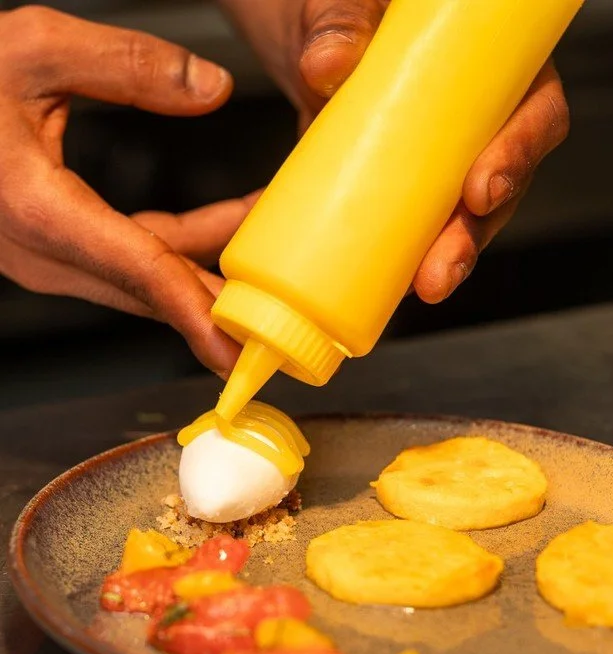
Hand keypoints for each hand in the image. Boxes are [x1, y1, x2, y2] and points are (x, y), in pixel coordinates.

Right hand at [0, 5, 255, 378]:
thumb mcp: (30, 48)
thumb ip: (124, 65)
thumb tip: (211, 88)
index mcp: (41, 211)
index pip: (141, 271)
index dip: (195, 311)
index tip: (235, 349)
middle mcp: (47, 254)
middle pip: (154, 292)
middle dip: (222, 306)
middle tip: (286, 317)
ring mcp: (50, 260)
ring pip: (147, 283)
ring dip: (209, 276)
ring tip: (275, 261)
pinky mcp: (57, 251)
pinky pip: (132, 265)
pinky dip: (181, 255)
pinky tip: (225, 230)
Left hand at [222, 0, 568, 302]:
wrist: (309, 36)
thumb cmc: (347, 6)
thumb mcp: (346, 1)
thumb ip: (339, 20)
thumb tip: (327, 64)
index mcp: (493, 64)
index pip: (533, 109)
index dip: (519, 153)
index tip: (480, 187)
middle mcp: (480, 119)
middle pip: (503, 180)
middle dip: (476, 230)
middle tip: (445, 265)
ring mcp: (443, 161)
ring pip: (464, 217)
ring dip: (449, 257)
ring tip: (425, 285)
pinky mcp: (406, 190)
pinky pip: (417, 230)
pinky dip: (405, 261)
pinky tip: (390, 285)